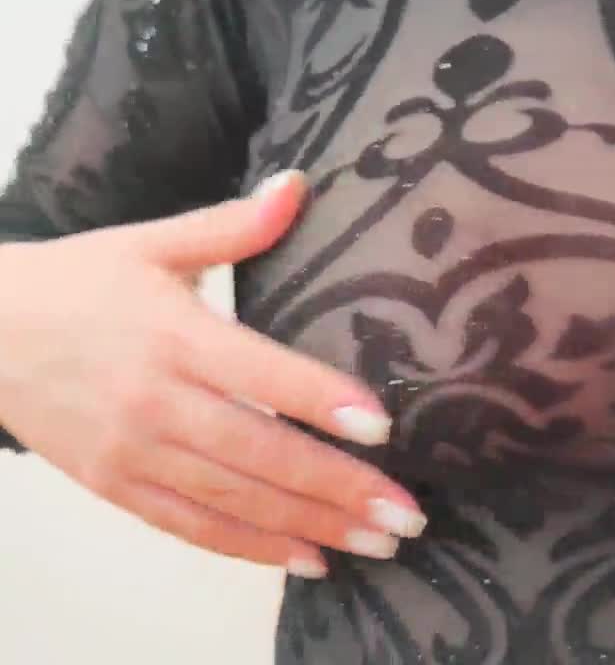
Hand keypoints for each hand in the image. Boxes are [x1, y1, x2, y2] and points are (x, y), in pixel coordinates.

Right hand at [0, 172, 426, 578]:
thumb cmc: (76, 282)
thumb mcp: (150, 243)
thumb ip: (231, 225)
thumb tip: (298, 184)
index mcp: (174, 335)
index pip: (261, 374)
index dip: (321, 401)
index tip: (382, 427)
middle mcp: (156, 402)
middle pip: (260, 452)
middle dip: (339, 488)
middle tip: (407, 515)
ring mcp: (134, 452)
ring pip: (235, 500)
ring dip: (311, 526)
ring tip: (378, 542)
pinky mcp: (116, 486)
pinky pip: (191, 527)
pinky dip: (250, 549)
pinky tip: (308, 559)